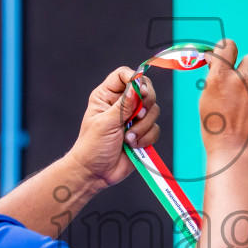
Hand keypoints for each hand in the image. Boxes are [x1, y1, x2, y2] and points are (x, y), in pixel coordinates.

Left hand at [65, 66, 160, 186]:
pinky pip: (155, 129)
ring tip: (128, 138)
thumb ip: (124, 105)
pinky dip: (146, 138)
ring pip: (153, 111)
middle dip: (145, 105)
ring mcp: (133, 119)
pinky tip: (133, 145)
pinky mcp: (142, 133)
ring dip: (143, 127)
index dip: (136, 79)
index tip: (141, 91)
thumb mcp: (106, 123)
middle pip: (146, 90)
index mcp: (106, 96)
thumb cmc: (92, 147)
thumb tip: (138, 87)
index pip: (124, 75)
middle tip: (138, 115)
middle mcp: (122, 104)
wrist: (96, 173)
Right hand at [200, 39, 247, 168]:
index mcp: (221, 77)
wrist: (237, 156)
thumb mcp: (207, 101)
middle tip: (242, 84)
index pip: (228, 46)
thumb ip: (215, 79)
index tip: (227, 54)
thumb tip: (216, 62)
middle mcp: (243, 79)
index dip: (227, 49)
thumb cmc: (217, 132)